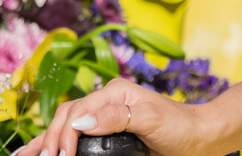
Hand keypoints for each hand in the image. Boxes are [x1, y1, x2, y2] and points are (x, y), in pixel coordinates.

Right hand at [17, 79, 216, 155]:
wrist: (199, 137)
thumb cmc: (179, 127)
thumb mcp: (151, 119)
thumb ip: (116, 117)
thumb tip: (80, 121)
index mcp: (114, 92)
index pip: (77, 111)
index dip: (65, 136)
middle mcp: (106, 100)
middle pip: (65, 116)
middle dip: (50, 140)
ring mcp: (104, 115)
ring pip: (64, 124)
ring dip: (44, 141)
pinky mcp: (105, 131)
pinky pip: (75, 133)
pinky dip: (56, 142)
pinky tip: (42, 151)